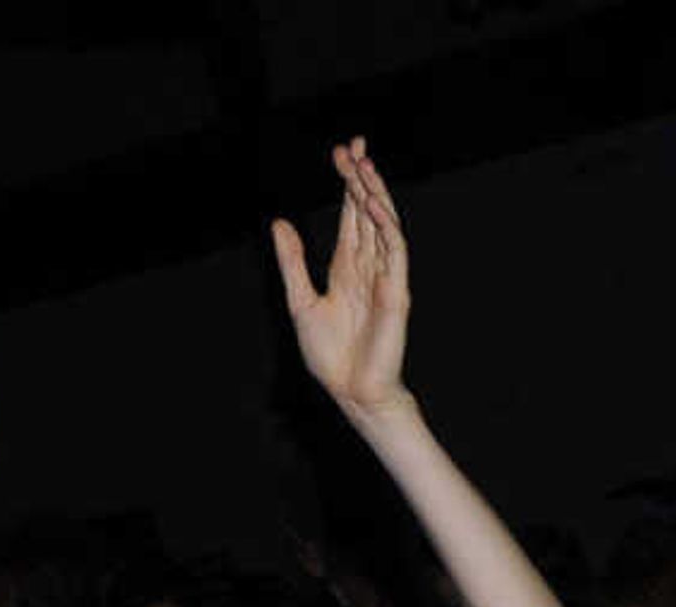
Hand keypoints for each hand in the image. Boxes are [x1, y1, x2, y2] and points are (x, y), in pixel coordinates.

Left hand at [274, 139, 411, 420]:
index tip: (341, 153)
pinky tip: (372, 202)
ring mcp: (385, 277)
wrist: (350, 392)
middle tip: (352, 146)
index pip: (352, 216)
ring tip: (363, 164)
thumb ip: (292, 262)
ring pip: (383, 224)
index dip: (349, 183)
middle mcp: (369, 267)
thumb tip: (280, 223)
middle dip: (362, 178)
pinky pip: (394, 250)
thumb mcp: (301, 301)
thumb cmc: (330, 356)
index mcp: (347, 268)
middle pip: (368, 212)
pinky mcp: (396, 291)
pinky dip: (385, 225)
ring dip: (375, 193)